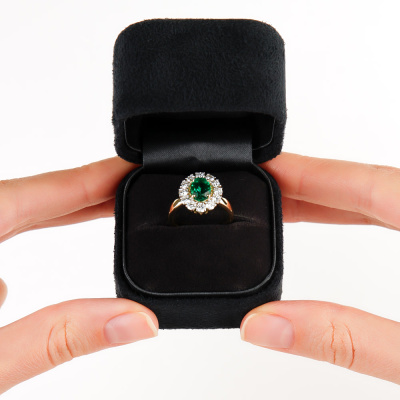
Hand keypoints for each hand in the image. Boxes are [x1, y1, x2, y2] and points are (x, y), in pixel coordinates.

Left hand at [0, 158, 158, 393]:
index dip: (93, 177)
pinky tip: (4, 297)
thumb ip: (60, 338)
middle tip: (133, 186)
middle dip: (85, 196)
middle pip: (30, 200)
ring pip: (8, 227)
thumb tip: (136, 321)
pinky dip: (7, 267)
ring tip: (84, 243)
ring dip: (40, 235)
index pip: (40, 192)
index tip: (131, 166)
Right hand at [241, 152, 399, 384]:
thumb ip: (343, 339)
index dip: (306, 172)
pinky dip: (352, 213)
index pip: (365, 181)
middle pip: (366, 185)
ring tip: (281, 205)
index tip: (262, 166)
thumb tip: (264, 324)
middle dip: (305, 185)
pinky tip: (330, 220)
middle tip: (256, 187)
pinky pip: (388, 214)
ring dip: (326, 199)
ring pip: (377, 198)